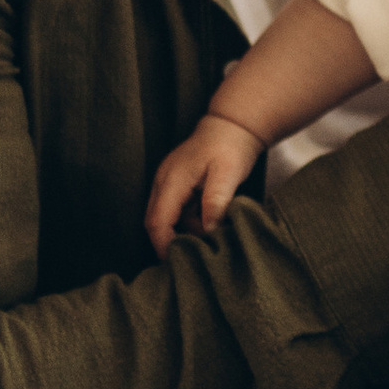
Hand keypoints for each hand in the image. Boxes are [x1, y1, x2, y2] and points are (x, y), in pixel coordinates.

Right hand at [147, 112, 263, 255]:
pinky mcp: (178, 184)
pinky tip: (209, 224)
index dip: (163, 245)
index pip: (156, 222)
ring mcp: (168, 182)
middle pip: (155, 222)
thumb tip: (209, 231)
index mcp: (171, 180)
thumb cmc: (230, 147)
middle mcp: (163, 182)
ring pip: (166, 217)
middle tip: (190, 260)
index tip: (176, 263)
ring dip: (183, 231)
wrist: (233, 125)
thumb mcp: (227, 175)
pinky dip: (189, 221)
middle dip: (169, 242)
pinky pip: (176, 210)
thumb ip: (215, 202)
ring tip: (208, 240)